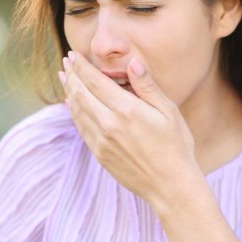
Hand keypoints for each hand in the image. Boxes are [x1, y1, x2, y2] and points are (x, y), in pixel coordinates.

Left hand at [59, 51, 200, 205]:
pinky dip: (74, 112)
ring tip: (65, 78)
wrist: (170, 186)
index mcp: (126, 110)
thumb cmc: (176, 146)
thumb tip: (132, 62)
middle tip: (65, 62)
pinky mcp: (99, 154)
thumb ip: (147, 86)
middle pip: (81, 94)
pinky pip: (81, 127)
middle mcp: (109, 125)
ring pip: (77, 111)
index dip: (81, 66)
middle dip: (71, 75)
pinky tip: (72, 104)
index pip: (95, 82)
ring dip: (69, 92)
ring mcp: (101, 141)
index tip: (72, 55)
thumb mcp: (168, 111)